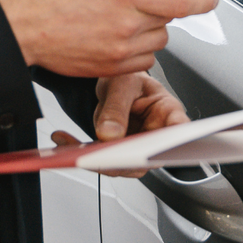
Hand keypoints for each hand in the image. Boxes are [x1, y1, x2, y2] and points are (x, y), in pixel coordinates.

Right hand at [0, 0, 216, 76]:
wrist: (21, 27)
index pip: (181, 2)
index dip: (202, 1)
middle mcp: (126, 25)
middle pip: (169, 22)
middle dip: (161, 9)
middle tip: (137, 0)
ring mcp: (119, 51)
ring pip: (159, 43)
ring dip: (150, 30)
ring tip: (121, 18)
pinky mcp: (110, 69)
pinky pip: (143, 62)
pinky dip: (139, 51)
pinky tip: (116, 37)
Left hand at [49, 73, 189, 178]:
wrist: (113, 81)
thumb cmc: (128, 78)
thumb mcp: (122, 84)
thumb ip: (117, 108)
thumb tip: (109, 135)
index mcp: (167, 112)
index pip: (178, 130)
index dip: (173, 144)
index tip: (158, 149)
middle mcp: (155, 134)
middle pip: (147, 157)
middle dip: (121, 161)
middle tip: (100, 157)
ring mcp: (136, 146)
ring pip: (122, 165)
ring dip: (95, 160)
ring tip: (71, 147)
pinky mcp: (117, 152)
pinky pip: (101, 160)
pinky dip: (81, 153)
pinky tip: (64, 141)